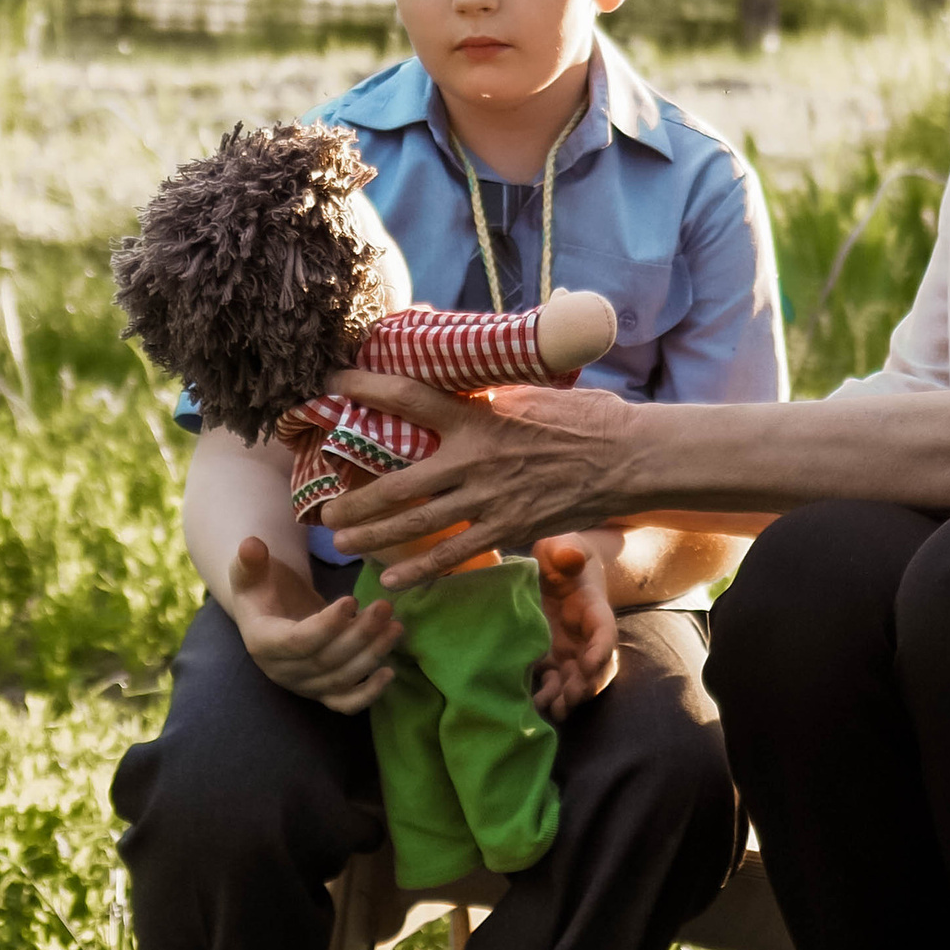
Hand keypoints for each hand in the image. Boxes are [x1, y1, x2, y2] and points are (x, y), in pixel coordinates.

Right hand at [228, 536, 402, 713]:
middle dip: (359, 635)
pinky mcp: (322, 692)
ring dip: (372, 655)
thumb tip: (251, 545)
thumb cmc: (262, 586)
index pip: (296, 642)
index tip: (351, 600)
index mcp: (262, 642)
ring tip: (395, 625)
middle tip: (385, 607)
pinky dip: (369, 694)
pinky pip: (345, 703)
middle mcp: (282, 671)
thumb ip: (249, 559)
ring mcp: (304, 685)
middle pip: (326, 661)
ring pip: (341, 679)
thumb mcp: (250, 570)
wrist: (268, 611)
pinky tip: (390, 672)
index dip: (326, 625)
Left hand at [324, 372, 650, 584]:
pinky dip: (420, 569)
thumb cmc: (584, 417)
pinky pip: (455, 554)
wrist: (627, 459)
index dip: (367, 388)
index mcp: (478, 418)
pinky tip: (392, 579)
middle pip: (399, 483)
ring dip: (375, 535)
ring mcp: (490, 500)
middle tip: (322, 509)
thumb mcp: (532, 389)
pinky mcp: (508, 528)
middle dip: (356, 499)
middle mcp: (474, 461)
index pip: (408, 398)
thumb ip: (492, 389)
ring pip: (418, 524)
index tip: (334, 383)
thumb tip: (463, 370)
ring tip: (342, 541)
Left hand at [532, 539, 618, 716]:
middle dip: (586, 685)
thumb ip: (567, 549)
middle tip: (571, 697)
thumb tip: (571, 558)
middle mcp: (585, 636)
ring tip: (555, 710)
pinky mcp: (548, 659)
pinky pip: (552, 682)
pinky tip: (533, 705)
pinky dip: (547, 695)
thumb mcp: (563, 544)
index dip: (600, 650)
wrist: (554, 569)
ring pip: (576, 681)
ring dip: (568, 697)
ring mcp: (568, 651)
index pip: (605, 632)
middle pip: (595, 667)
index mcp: (594, 609)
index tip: (589, 664)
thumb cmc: (561, 554)